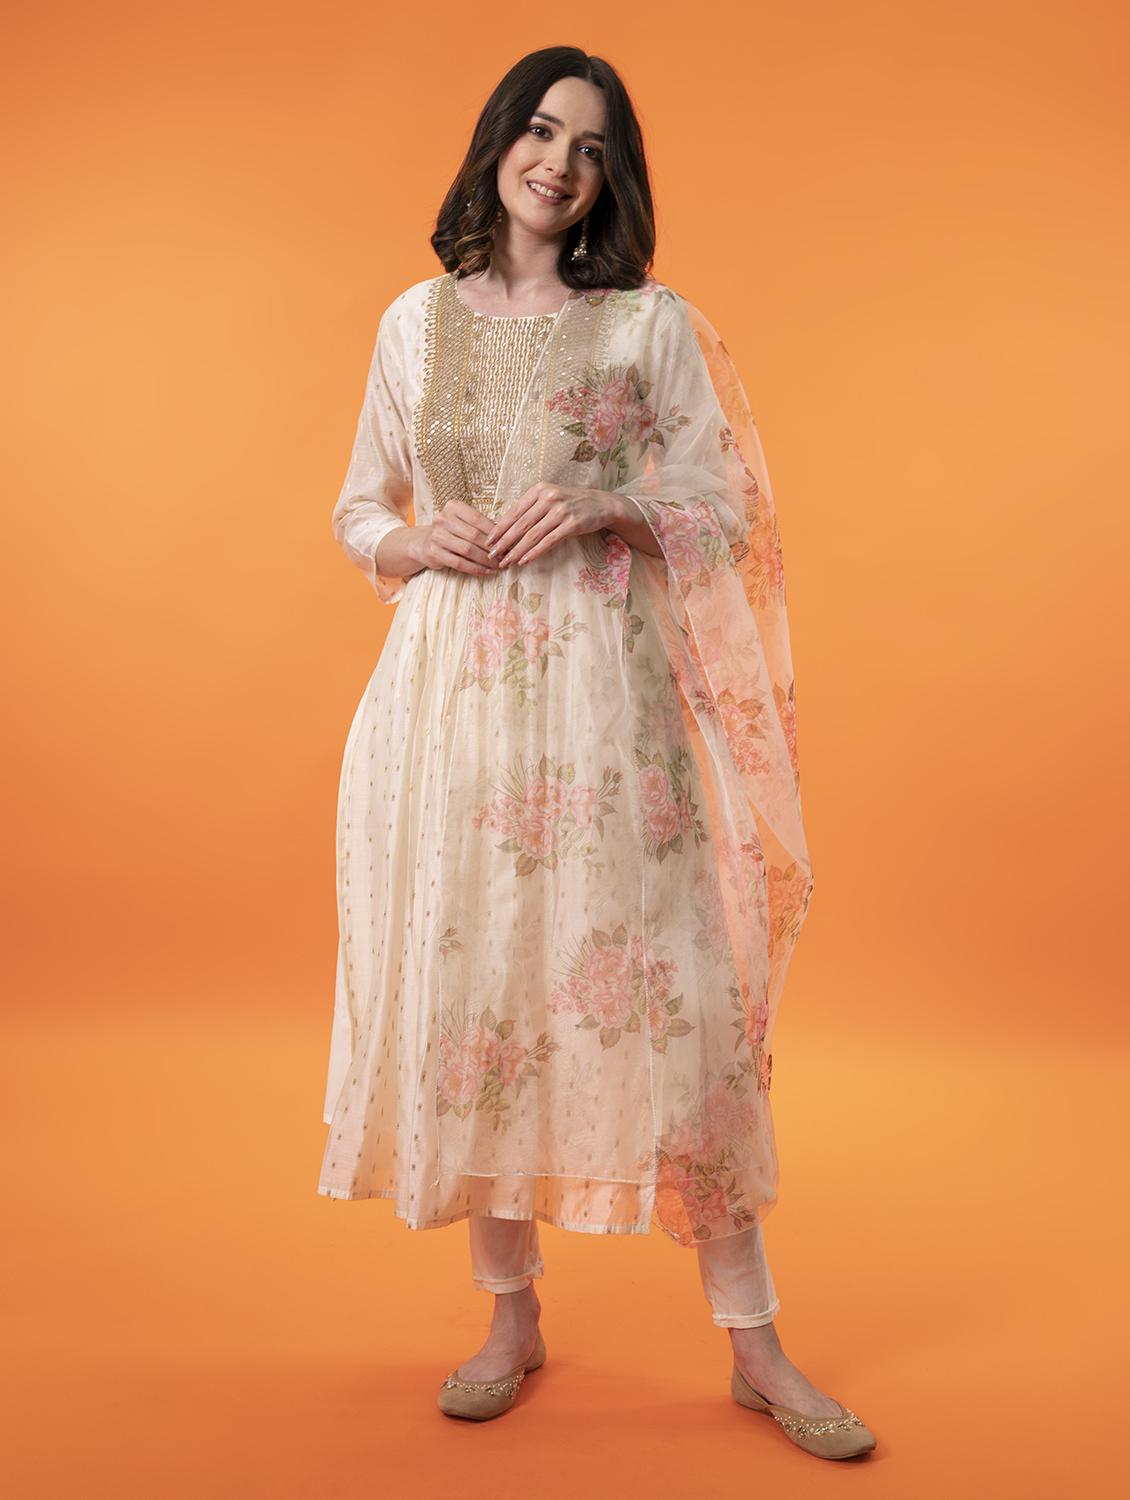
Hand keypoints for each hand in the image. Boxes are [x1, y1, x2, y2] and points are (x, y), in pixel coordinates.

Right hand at [419, 499, 500, 577]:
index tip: (506, 542)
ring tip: (497, 565)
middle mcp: (442, 519)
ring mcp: (436, 536)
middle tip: (504, 556)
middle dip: (491, 548)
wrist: (424, 543)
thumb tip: (506, 530)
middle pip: (473, 535)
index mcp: (453, 507)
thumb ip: (483, 524)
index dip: (493, 532)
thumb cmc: (451, 531)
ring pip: (467, 550)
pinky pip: (459, 563)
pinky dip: (476, 569)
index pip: (477, 518)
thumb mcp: (464, 522)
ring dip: (485, 560)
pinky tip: (487, 572)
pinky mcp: (434, 553)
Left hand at [484, 484, 618, 567]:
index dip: (500, 528)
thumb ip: (530, 510)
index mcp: (539, 490)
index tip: (488, 541)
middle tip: (492, 555)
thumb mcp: (549, 499)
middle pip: (521, 524)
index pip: (514, 511)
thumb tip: (505, 527)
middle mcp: (548, 498)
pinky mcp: (571, 524)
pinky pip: (548, 541)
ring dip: (517, 550)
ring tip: (506, 562)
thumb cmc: (571, 503)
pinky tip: (524, 560)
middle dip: (504, 542)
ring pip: (532, 534)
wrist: (601, 504)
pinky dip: (535, 552)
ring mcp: (561, 511)